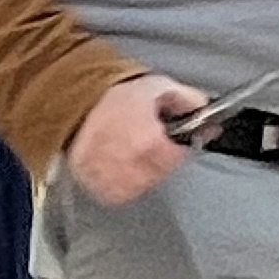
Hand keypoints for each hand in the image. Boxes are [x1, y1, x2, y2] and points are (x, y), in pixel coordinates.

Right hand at [67, 73, 204, 207]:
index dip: (179, 143)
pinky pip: (127, 191)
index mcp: (151, 143)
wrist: (73, 110)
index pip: (182, 153)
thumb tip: (205, 111)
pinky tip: (117, 161)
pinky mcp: (106, 192)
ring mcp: (120, 182)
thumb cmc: (109, 99)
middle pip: (166, 168)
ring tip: (128, 148)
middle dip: (161, 154)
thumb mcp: (156, 87)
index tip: (171, 137)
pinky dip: (126, 179)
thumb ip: (187, 99)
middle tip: (143, 137)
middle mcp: (136, 167)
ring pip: (148, 182)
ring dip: (144, 169)